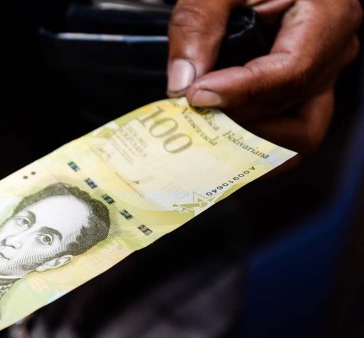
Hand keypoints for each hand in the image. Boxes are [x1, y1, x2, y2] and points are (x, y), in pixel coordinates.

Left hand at [167, 0, 361, 153]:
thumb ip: (198, 24)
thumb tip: (183, 81)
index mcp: (329, 16)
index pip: (290, 73)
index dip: (239, 93)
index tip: (196, 96)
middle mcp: (336, 50)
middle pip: (294, 110)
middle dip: (239, 121)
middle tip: (195, 117)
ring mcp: (325, 72)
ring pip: (300, 133)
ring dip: (251, 139)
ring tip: (208, 126)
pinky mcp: (309, 86)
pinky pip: (291, 128)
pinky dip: (256, 136)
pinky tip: (221, 129)